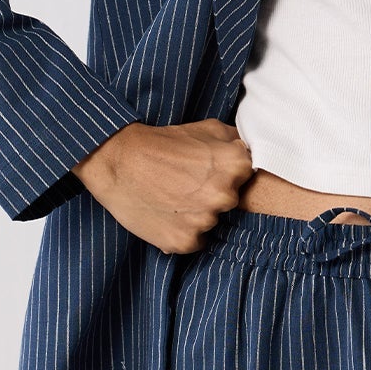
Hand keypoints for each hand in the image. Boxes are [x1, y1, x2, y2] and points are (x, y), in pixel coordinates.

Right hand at [71, 118, 255, 253]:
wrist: (118, 161)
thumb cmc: (162, 143)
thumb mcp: (206, 128)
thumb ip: (236, 140)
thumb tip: (252, 151)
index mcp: (235, 165)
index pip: (247, 177)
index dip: (226, 173)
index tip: (207, 170)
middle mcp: (224, 195)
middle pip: (230, 202)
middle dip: (213, 194)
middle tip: (187, 184)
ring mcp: (205, 221)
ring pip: (212, 222)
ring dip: (197, 214)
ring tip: (173, 197)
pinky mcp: (185, 241)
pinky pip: (196, 241)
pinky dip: (183, 231)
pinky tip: (168, 214)